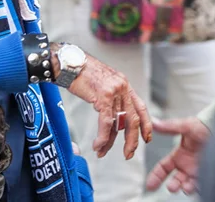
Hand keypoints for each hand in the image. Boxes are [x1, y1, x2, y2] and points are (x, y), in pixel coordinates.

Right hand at [52, 45, 151, 159]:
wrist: (68, 61)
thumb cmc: (80, 70)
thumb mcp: (102, 81)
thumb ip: (111, 96)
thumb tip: (113, 115)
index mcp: (123, 83)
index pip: (141, 106)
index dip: (145, 124)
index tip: (146, 138)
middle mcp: (122, 86)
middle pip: (133, 119)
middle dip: (131, 140)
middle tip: (128, 153)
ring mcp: (114, 91)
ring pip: (117, 124)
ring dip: (110, 142)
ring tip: (102, 152)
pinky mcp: (103, 96)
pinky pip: (106, 122)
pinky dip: (102, 137)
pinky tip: (97, 144)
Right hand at [146, 117, 210, 194]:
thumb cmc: (205, 126)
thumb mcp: (186, 126)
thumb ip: (169, 126)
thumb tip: (154, 123)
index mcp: (179, 155)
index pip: (163, 168)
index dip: (156, 176)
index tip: (149, 185)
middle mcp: (187, 165)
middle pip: (174, 180)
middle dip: (172, 185)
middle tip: (171, 187)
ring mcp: (198, 171)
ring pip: (187, 185)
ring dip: (185, 187)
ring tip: (185, 186)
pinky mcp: (209, 175)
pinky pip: (201, 186)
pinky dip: (197, 188)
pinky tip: (197, 186)